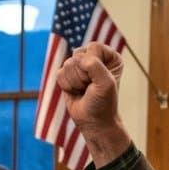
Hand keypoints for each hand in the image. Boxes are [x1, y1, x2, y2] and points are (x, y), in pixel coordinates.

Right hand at [54, 43, 132, 164]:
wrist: (94, 122)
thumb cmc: (103, 104)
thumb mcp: (105, 84)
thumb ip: (94, 66)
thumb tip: (79, 58)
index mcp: (110, 57)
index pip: (93, 47)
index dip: (92, 63)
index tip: (98, 79)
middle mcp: (95, 58)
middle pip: (77, 55)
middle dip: (82, 75)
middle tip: (90, 87)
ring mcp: (80, 67)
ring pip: (67, 64)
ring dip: (74, 82)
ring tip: (84, 91)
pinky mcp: (68, 76)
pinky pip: (59, 74)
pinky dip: (66, 86)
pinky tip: (76, 92)